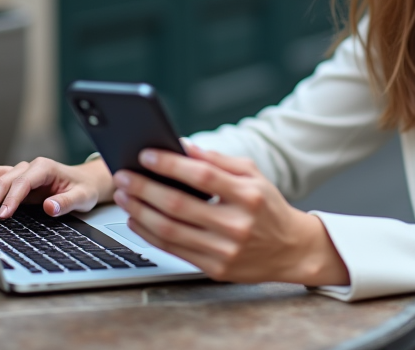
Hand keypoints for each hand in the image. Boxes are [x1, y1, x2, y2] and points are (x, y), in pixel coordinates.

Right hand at [0, 156, 113, 218]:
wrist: (84, 182)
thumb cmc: (83, 188)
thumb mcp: (83, 197)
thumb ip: (67, 202)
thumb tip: (49, 207)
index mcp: (44, 168)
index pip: (21, 182)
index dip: (10, 198)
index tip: (3, 215)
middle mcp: (28, 167)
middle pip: (2, 179)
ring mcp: (18, 173)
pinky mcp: (12, 181)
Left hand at [113, 144, 349, 286]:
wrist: (291, 249)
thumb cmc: (268, 207)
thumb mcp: (253, 175)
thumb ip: (218, 160)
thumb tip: (183, 146)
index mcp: (248, 195)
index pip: (202, 176)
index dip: (170, 164)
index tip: (145, 155)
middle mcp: (237, 224)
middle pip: (178, 204)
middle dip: (144, 188)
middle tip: (123, 176)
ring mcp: (225, 250)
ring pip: (170, 230)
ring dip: (139, 211)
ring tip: (123, 196)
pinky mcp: (215, 268)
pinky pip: (173, 250)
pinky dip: (149, 233)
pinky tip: (137, 219)